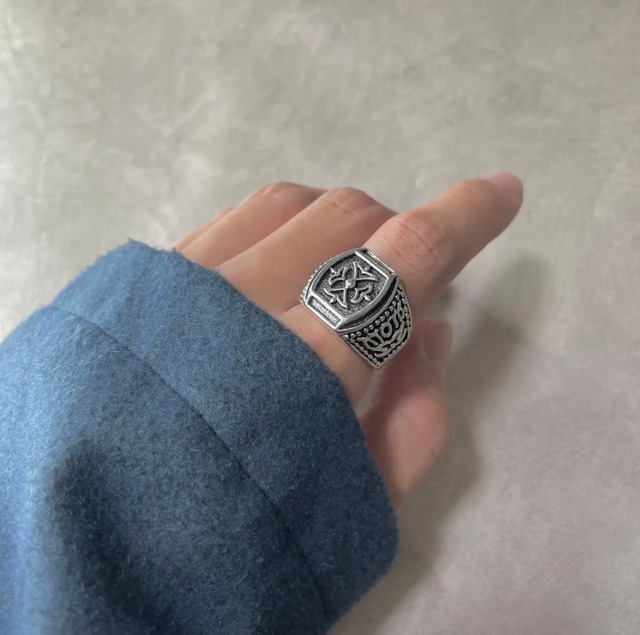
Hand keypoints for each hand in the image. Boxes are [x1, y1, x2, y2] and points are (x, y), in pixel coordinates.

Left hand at [174, 175, 522, 506]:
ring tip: (334, 276)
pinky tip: (274, 271)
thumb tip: (430, 333)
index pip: (405, 255)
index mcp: (307, 363)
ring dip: (333, 227)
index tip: (502, 193)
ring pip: (285, 206)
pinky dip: (274, 230)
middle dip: (391, 235)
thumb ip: (414, 419)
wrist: (100, 537)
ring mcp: (182, 285)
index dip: (465, 217)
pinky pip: (228, 221)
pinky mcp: (141, 285)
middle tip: (393, 284)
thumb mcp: (357, 504)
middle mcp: (241, 303)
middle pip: (345, 217)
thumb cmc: (244, 531)